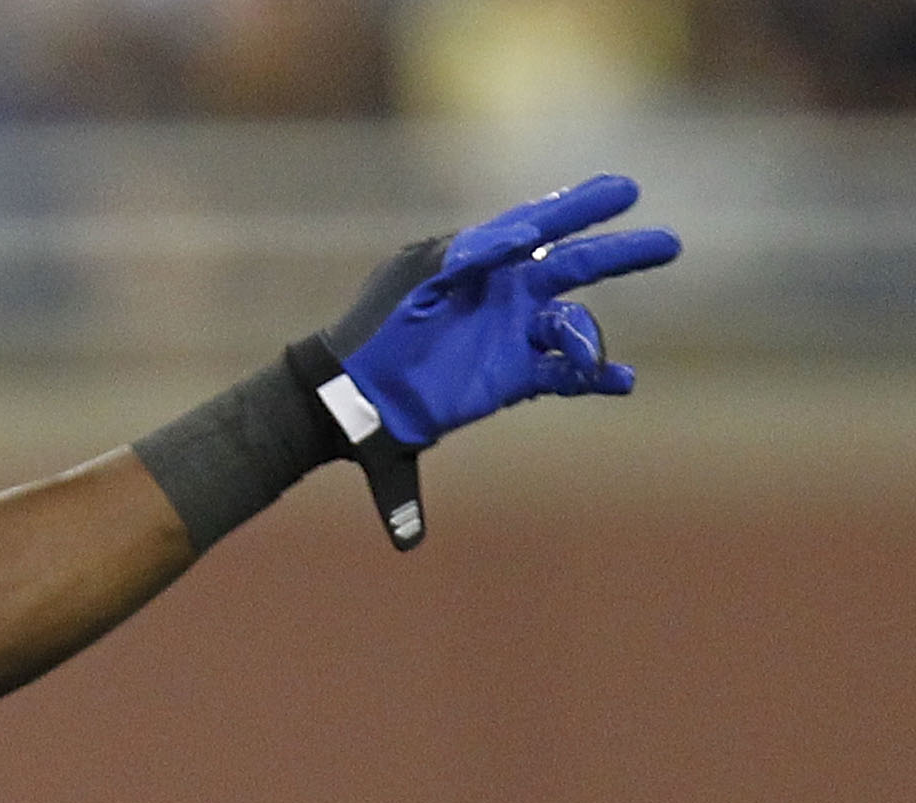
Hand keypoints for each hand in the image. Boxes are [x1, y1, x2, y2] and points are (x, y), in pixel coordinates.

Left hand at [331, 173, 680, 448]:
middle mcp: (509, 293)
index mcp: (486, 260)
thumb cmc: (381, 325)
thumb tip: (528, 235)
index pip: (545, 225)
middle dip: (621, 254)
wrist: (357, 392)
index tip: (625, 189)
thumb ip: (472, 253)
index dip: (583, 205)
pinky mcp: (513, 376)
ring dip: (585, 337)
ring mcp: (514, 335)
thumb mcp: (421, 278)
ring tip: (581, 354)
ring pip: (572, 326)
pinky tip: (620, 381)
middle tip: (667, 244)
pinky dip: (594, 377)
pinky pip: (566, 374)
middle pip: (578, 267)